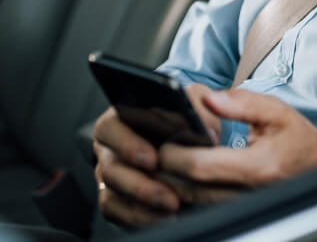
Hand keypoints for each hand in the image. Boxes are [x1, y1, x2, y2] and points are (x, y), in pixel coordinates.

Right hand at [91, 86, 222, 226]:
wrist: (192, 141)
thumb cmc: (187, 118)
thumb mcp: (194, 100)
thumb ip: (197, 101)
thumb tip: (206, 118)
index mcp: (121, 117)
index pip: (110, 127)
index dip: (127, 144)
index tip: (152, 159)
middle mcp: (111, 147)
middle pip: (111, 167)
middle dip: (138, 183)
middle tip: (166, 192)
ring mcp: (111, 173)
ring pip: (113, 192)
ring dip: (144, 201)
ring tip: (172, 204)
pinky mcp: (116, 198)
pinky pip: (118, 211)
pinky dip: (140, 216)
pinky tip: (164, 216)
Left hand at [158, 89, 316, 196]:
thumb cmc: (297, 139)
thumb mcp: (277, 111)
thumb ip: (242, 103)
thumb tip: (209, 99)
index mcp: (258, 166)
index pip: (202, 167)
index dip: (176, 156)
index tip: (165, 142)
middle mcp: (248, 192)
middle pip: (189, 189)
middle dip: (166, 171)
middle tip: (157, 150)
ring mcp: (241, 206)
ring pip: (191, 203)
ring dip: (172, 183)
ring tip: (165, 160)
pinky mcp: (235, 211)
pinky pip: (199, 208)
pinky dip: (185, 192)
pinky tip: (180, 176)